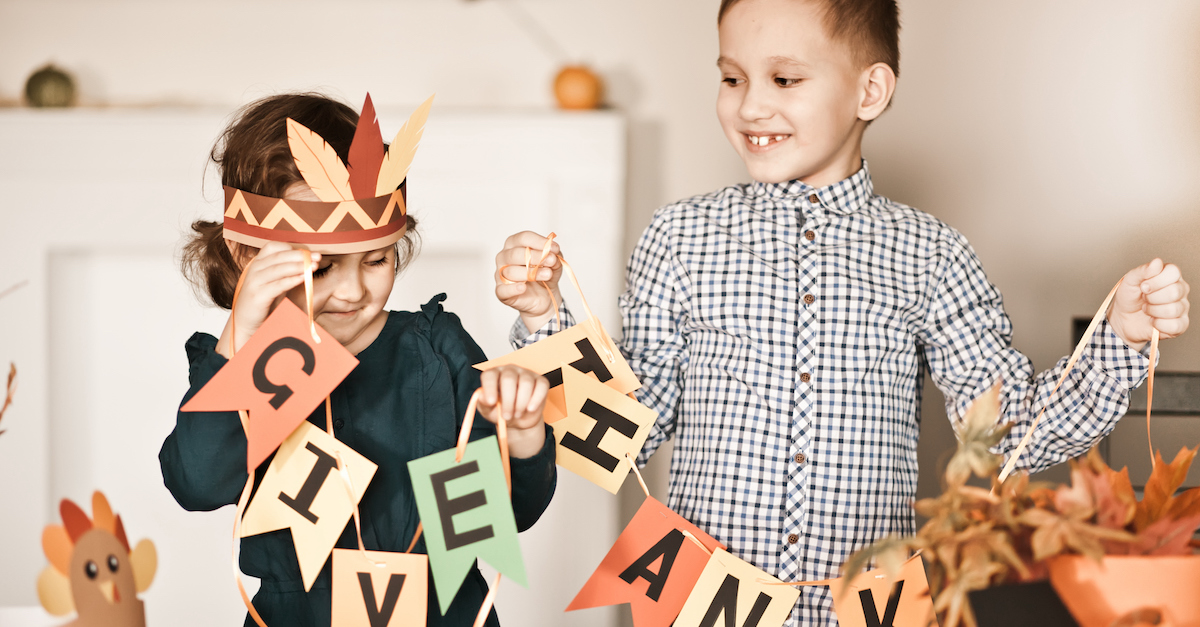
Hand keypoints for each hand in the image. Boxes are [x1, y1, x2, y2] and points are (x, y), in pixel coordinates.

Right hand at [216, 242, 319, 356]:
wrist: (247, 322)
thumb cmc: (265, 301)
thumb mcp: (275, 281)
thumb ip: (287, 271)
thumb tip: (308, 260)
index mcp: (258, 262)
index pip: (274, 247)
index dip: (292, 248)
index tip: (309, 253)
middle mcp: (254, 269)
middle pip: (279, 256)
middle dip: (300, 256)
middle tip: (317, 257)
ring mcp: (254, 281)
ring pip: (278, 269)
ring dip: (298, 266)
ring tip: (314, 266)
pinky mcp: (257, 295)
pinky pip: (277, 285)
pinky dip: (291, 280)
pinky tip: (303, 278)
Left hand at [478, 364, 549, 458]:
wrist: (518, 420)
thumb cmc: (501, 411)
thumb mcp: (488, 411)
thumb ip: (483, 403)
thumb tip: (482, 396)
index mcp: (494, 375)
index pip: (490, 375)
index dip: (489, 388)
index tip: (491, 402)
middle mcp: (509, 371)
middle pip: (509, 379)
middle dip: (508, 400)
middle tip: (507, 416)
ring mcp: (526, 374)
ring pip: (526, 383)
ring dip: (521, 403)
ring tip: (517, 414)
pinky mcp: (540, 381)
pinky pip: (541, 386)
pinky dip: (536, 399)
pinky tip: (530, 409)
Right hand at [494, 231, 562, 334]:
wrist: (545, 297)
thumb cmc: (545, 275)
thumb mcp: (554, 264)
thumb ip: (554, 257)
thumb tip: (553, 255)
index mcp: (514, 245)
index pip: (523, 238)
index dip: (539, 242)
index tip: (554, 248)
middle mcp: (504, 257)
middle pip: (515, 253)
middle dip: (536, 256)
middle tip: (552, 260)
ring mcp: (500, 274)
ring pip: (511, 271)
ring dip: (532, 273)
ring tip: (548, 274)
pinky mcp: (501, 292)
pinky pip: (503, 290)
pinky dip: (513, 288)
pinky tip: (523, 288)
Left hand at [1108, 258, 1189, 350]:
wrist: (1123, 318)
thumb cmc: (1129, 297)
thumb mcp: (1130, 281)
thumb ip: (1142, 270)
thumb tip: (1156, 262)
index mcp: (1170, 276)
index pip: (1173, 272)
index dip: (1156, 280)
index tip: (1143, 286)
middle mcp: (1180, 290)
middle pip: (1174, 292)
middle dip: (1152, 297)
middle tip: (1144, 298)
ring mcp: (1182, 307)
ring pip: (1173, 309)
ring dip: (1153, 311)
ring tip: (1147, 309)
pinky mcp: (1180, 324)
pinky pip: (1175, 325)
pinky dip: (1158, 324)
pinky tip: (1153, 320)